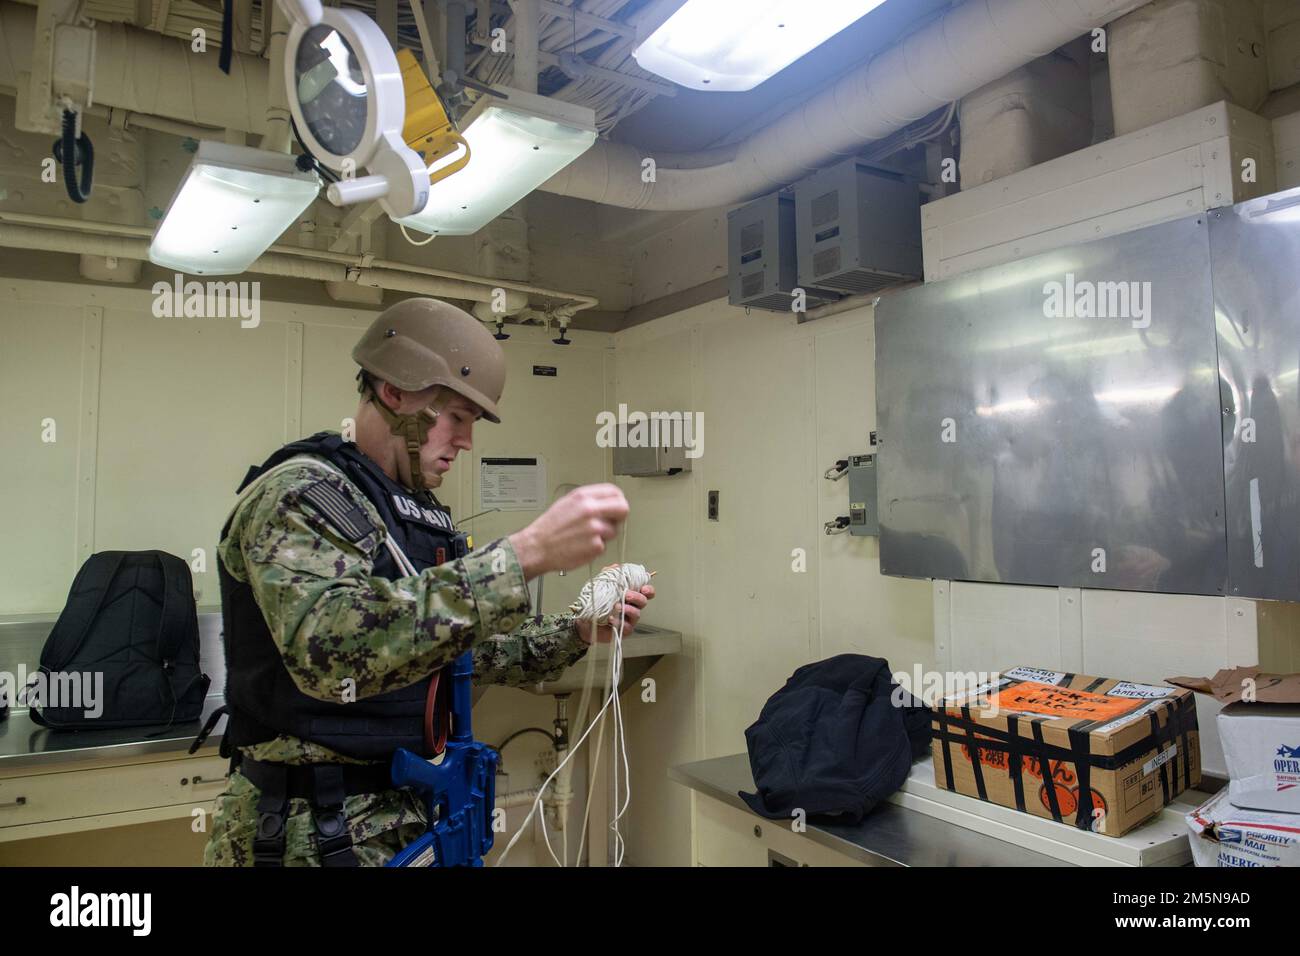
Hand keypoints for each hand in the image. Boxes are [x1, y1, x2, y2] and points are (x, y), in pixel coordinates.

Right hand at [508, 484, 628, 578]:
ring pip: (614, 531)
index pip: (615, 492)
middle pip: (623, 509)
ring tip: (586, 536)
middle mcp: (590, 510)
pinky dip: (595, 547)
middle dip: (620, 516)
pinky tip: (582, 545)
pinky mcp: (596, 546)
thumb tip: (607, 502)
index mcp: (583, 497)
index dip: (618, 500)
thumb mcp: (567, 503)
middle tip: (612, 521)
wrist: (537, 547)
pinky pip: (604, 545)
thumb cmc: (549, 527)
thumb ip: (588, 500)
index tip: (616, 506)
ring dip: (604, 535)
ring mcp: (595, 529)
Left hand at [576, 581, 655, 644]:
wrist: (585, 620)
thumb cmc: (596, 602)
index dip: (648, 590)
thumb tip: (616, 566)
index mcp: (630, 595)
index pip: (646, 592)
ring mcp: (629, 619)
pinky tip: (611, 618)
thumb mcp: (601, 585)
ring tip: (617, 606)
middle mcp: (632, 606)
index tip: (644, 588)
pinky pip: (627, 627)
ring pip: (637, 614)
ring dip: (628, 609)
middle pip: (643, 601)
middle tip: (626, 595)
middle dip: (637, 597)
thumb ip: (609, 575)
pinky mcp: (623, 630)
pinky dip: (619, 622)